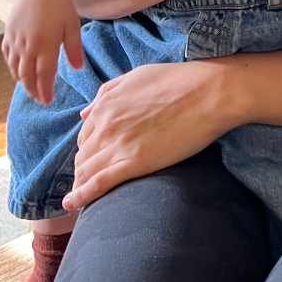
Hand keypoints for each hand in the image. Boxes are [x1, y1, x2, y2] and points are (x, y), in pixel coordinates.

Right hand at [2, 0, 83, 104]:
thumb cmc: (59, 4)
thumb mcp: (72, 25)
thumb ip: (74, 49)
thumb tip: (77, 68)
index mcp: (45, 45)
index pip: (44, 76)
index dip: (45, 91)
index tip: (48, 100)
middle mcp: (27, 46)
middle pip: (27, 77)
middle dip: (33, 91)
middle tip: (41, 99)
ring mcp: (15, 40)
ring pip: (16, 69)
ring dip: (23, 82)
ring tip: (32, 88)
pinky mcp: (8, 34)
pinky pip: (8, 57)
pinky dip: (13, 68)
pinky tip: (19, 71)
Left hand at [62, 60, 234, 210]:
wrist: (208, 93)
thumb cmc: (178, 81)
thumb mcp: (136, 76)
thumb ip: (108, 92)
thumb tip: (85, 113)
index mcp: (106, 104)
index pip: (85, 135)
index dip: (87, 149)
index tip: (92, 159)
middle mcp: (105, 125)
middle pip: (83, 156)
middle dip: (82, 169)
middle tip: (88, 181)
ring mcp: (118, 145)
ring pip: (86, 171)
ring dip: (80, 185)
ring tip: (80, 197)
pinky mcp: (134, 163)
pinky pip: (98, 184)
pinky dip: (82, 196)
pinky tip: (73, 204)